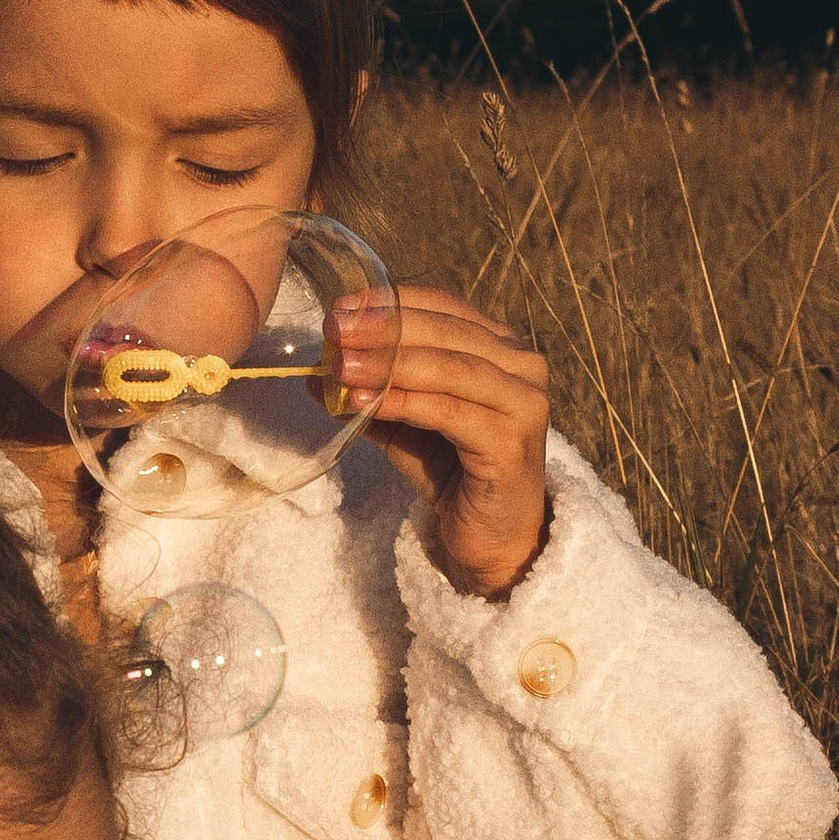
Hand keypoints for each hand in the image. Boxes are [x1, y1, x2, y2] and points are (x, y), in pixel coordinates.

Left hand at [335, 285, 549, 597]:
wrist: (491, 537)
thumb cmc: (451, 472)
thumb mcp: (403, 422)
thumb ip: (368, 391)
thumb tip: (314, 371)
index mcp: (501, 347)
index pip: (444, 306)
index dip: (391, 302)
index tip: (339, 308)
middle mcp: (522, 366)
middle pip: (447, 331)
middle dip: (385, 327)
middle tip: (334, 329)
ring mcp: (524, 402)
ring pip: (450, 368)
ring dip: (390, 364)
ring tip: (341, 365)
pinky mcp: (512, 442)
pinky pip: (449, 411)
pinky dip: (404, 402)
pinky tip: (364, 401)